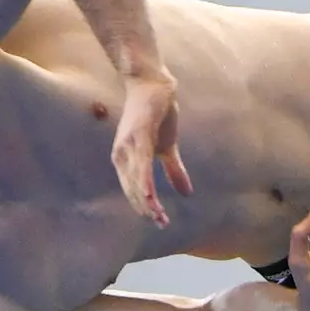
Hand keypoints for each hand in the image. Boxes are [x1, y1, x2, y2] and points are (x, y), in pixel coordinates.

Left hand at [112, 75, 193, 226]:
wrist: (155, 85)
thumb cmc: (157, 115)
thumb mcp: (168, 147)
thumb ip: (174, 170)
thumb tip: (187, 194)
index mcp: (126, 160)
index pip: (133, 191)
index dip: (145, 207)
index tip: (160, 222)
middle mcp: (122, 155)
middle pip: (133, 190)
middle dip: (146, 209)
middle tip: (162, 224)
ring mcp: (128, 145)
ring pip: (136, 180)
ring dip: (146, 200)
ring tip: (158, 216)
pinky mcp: (139, 134)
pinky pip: (141, 163)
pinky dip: (144, 181)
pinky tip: (150, 196)